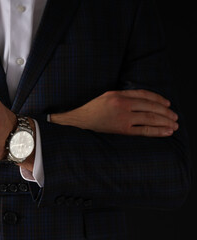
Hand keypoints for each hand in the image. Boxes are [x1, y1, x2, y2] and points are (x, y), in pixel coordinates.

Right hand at [51, 90, 178, 136]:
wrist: (80, 119)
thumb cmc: (93, 107)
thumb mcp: (108, 95)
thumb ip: (124, 94)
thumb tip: (144, 98)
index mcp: (120, 95)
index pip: (145, 95)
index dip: (159, 99)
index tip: (168, 104)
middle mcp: (123, 105)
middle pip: (151, 107)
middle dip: (166, 112)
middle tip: (175, 116)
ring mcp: (123, 118)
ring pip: (150, 119)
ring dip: (165, 121)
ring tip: (174, 125)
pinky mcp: (121, 130)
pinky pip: (143, 131)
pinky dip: (157, 131)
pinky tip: (166, 132)